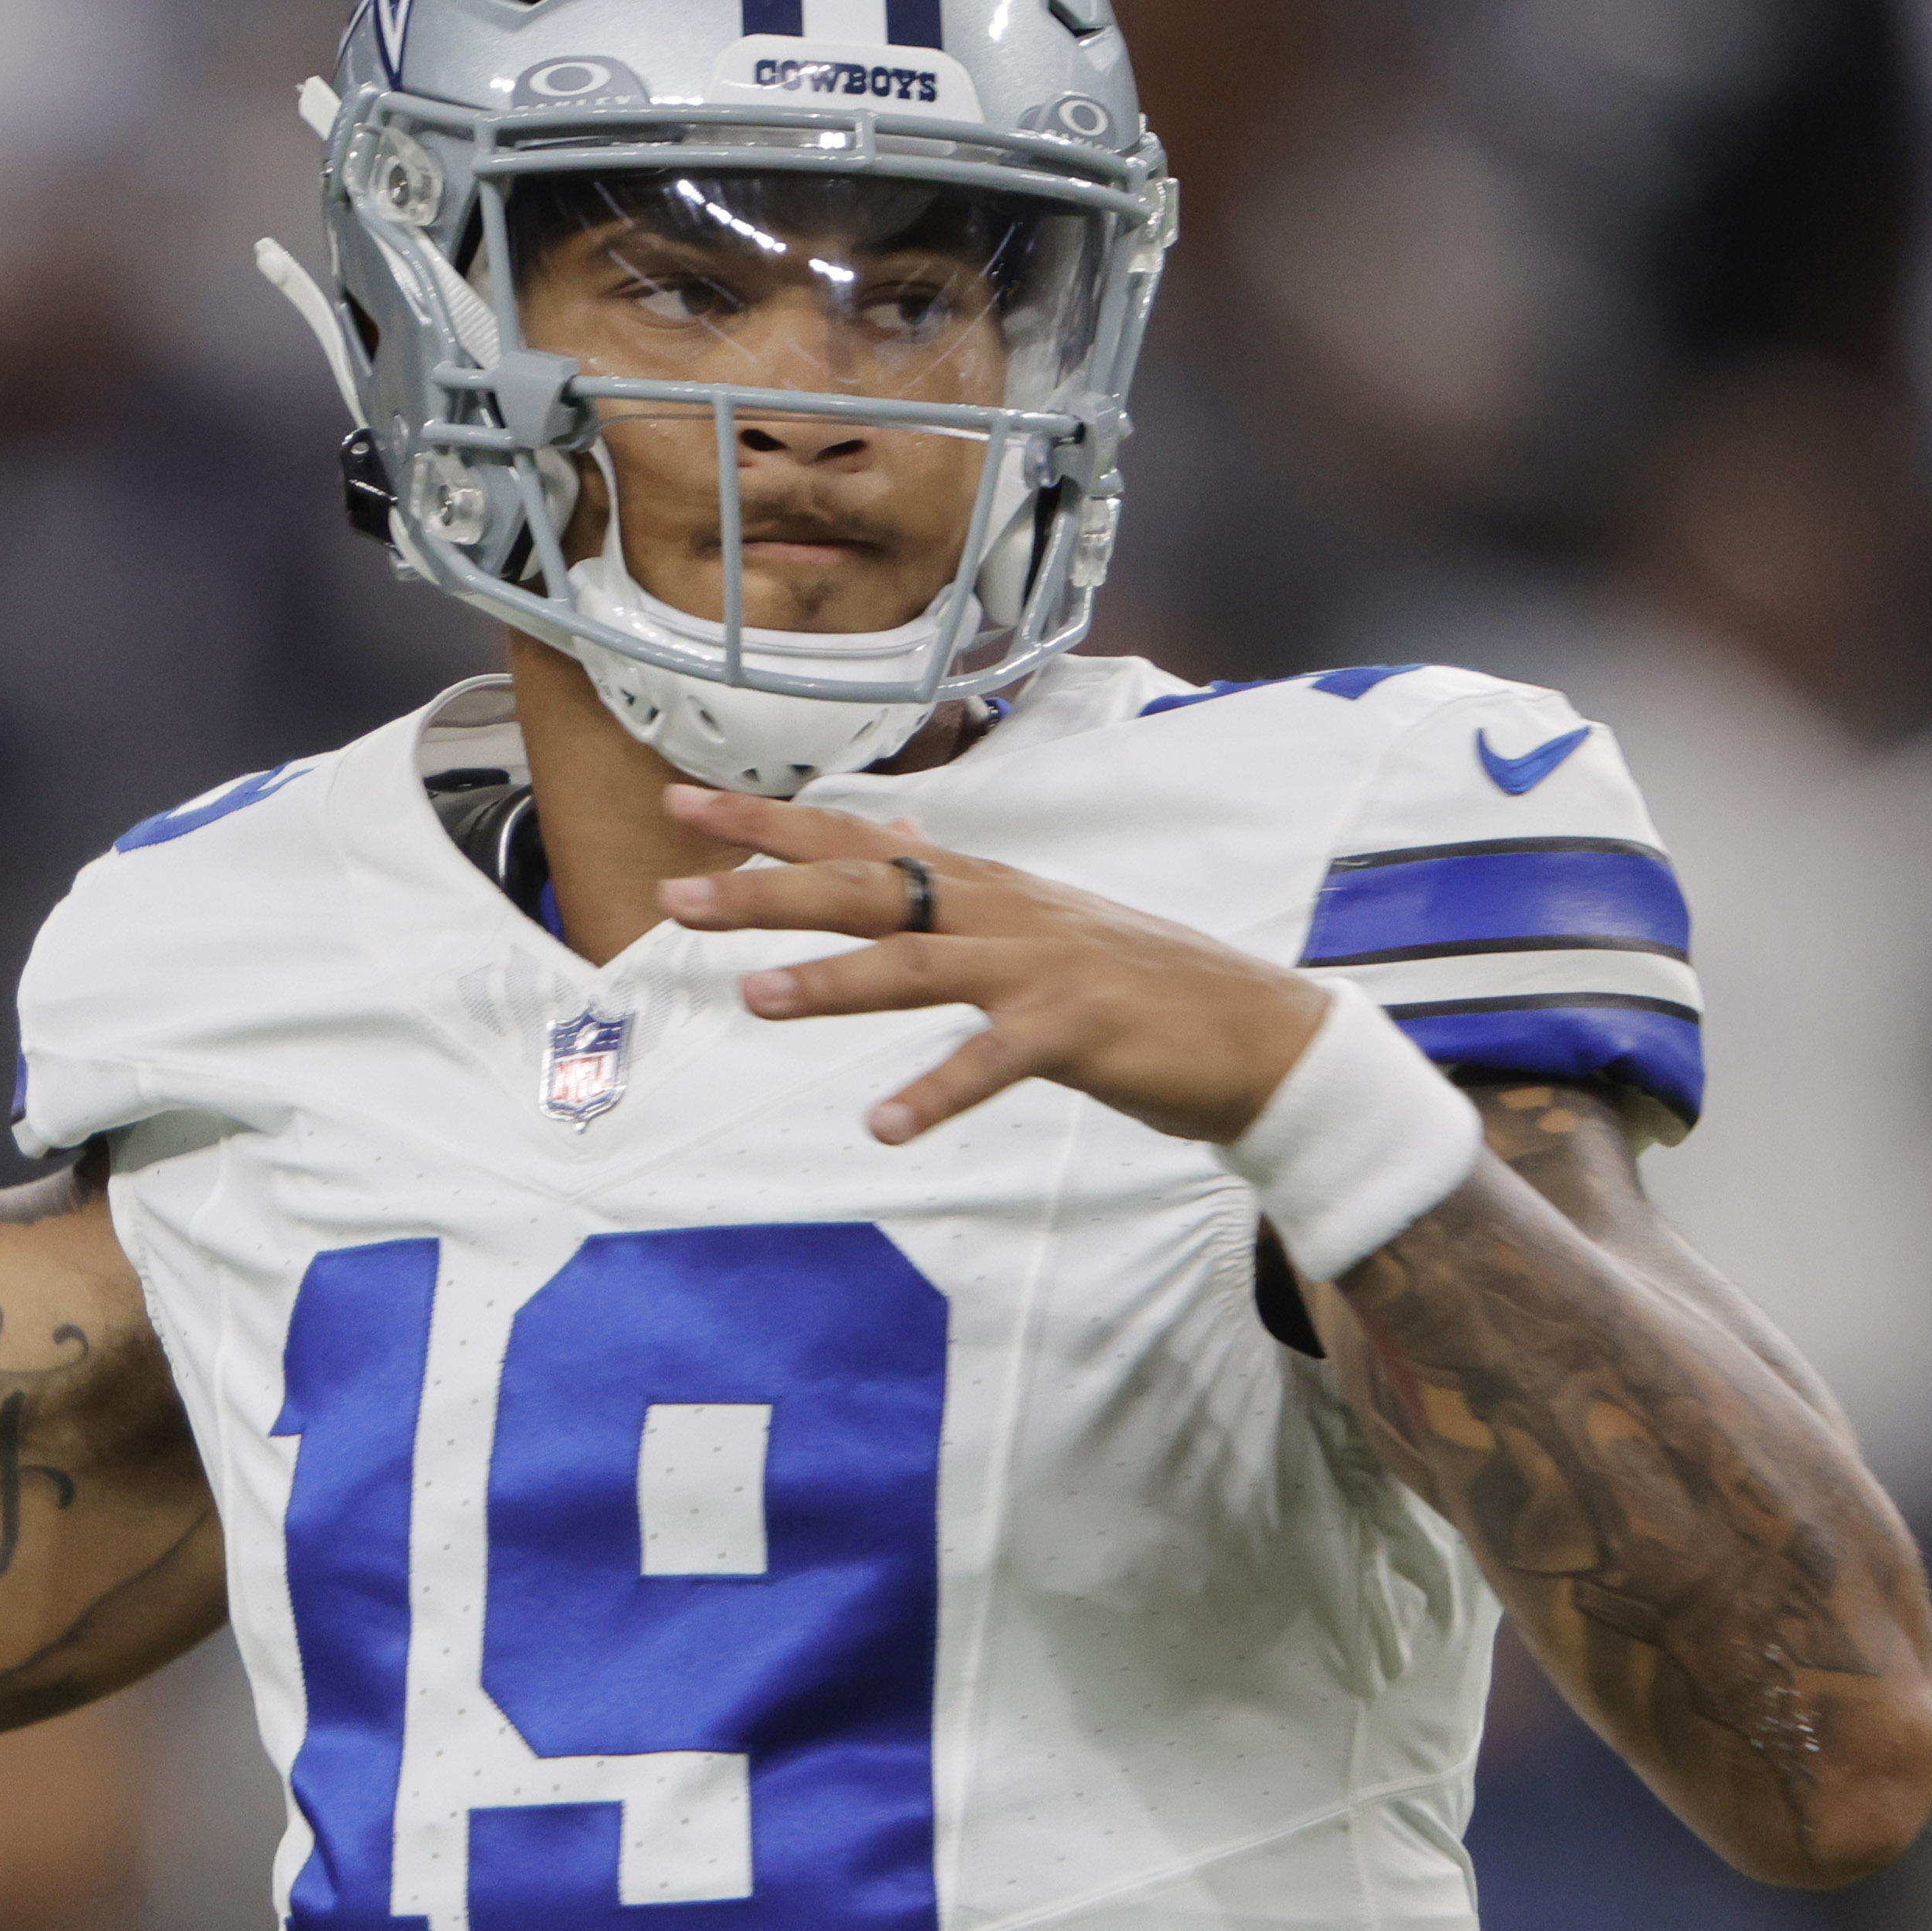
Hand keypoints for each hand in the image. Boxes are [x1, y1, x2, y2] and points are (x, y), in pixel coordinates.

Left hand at [653, 783, 1327, 1145]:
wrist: (1254, 1032)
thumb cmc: (1137, 984)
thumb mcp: (1037, 918)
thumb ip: (961, 886)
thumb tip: (897, 840)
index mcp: (982, 887)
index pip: (857, 840)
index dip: (768, 823)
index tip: (684, 805)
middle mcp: (999, 912)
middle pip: (866, 889)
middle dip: (766, 889)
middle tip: (677, 896)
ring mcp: (1038, 967)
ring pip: (917, 964)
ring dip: (834, 981)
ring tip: (754, 997)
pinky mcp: (1076, 1030)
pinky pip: (994, 1063)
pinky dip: (937, 1093)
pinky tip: (884, 1125)